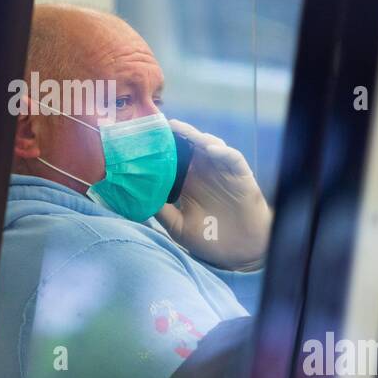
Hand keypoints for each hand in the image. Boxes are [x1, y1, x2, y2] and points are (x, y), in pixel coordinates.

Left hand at [156, 119, 271, 270]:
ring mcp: (222, 172)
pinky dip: (222, 151)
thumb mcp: (179, 227)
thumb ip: (162, 212)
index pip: (173, 159)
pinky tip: (209, 149)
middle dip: (176, 134)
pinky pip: (233, 158)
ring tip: (180, 130)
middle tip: (159, 124)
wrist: (240, 253)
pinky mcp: (240, 176)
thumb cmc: (210, 239)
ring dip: (196, 137)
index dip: (161, 148)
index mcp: (188, 182)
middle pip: (189, 146)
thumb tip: (137, 199)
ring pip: (209, 146)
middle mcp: (204, 173)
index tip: (144, 137)